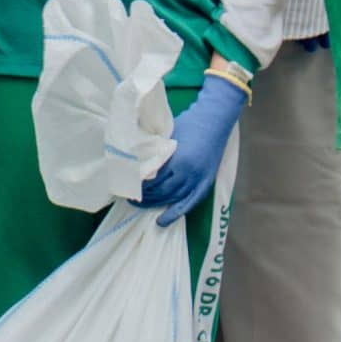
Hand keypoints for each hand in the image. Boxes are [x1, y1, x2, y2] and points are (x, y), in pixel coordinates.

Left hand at [136, 72, 244, 224]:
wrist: (214, 119)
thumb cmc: (188, 123)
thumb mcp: (167, 135)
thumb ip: (154, 150)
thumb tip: (135, 163)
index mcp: (177, 159)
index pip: (153, 178)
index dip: (138, 184)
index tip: (125, 185)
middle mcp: (189, 173)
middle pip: (161, 191)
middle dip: (144, 196)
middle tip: (129, 197)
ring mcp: (199, 179)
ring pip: (172, 198)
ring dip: (155, 204)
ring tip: (140, 204)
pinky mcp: (206, 183)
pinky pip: (189, 203)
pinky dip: (175, 213)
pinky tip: (162, 221)